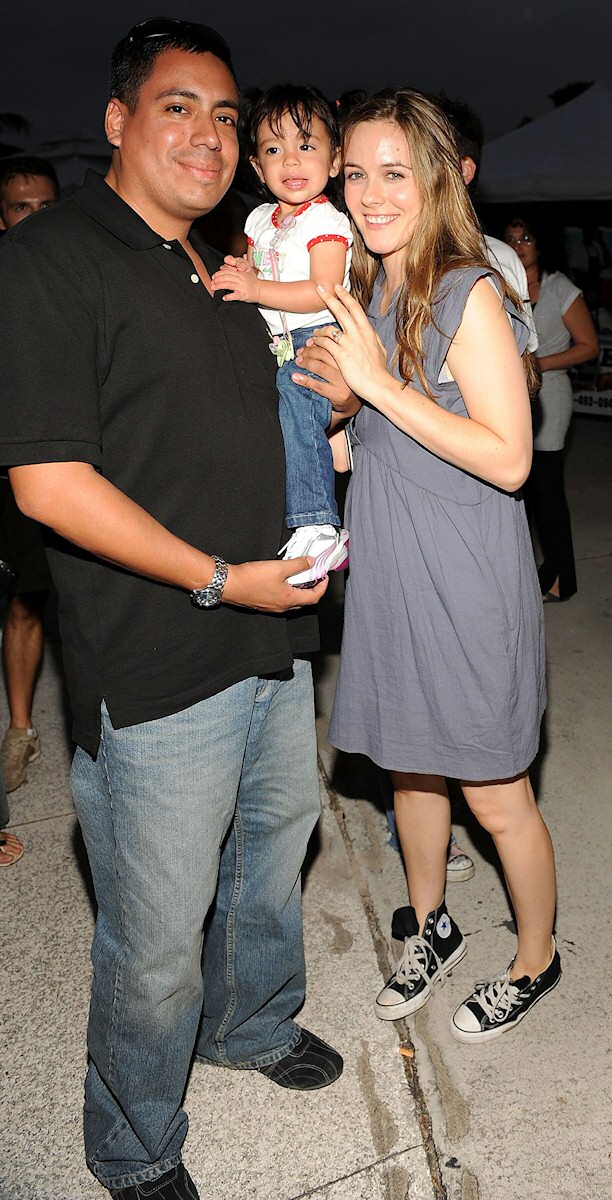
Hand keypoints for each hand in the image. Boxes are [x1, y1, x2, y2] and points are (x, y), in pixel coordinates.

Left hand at [211, 261, 260, 302]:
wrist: (261, 290)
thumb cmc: (252, 283)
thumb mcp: (244, 275)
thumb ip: (234, 274)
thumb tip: (223, 274)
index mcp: (239, 273)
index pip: (226, 272)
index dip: (218, 274)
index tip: (213, 277)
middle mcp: (240, 279)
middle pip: (225, 277)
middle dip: (217, 280)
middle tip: (211, 283)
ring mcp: (241, 287)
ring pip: (228, 284)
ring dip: (219, 286)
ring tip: (214, 288)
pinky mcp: (243, 295)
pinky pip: (234, 295)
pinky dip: (228, 297)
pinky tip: (224, 297)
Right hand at [223, 558, 327, 610]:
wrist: (228, 584)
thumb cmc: (250, 579)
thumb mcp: (278, 567)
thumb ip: (297, 564)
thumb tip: (310, 562)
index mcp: (289, 599)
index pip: (314, 597)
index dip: (322, 587)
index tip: (324, 577)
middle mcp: (282, 607)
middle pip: (304, 601)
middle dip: (312, 588)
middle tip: (314, 576)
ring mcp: (272, 607)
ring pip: (292, 601)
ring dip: (299, 590)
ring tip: (299, 576)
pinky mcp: (263, 603)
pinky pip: (281, 599)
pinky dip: (287, 590)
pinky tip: (282, 579)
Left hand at [292, 338, 361, 416]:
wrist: (353, 404)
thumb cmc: (345, 383)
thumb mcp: (343, 367)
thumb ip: (332, 356)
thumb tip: (311, 343)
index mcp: (348, 359)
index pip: (332, 346)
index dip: (318, 342)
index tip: (308, 342)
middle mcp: (347, 369)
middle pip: (325, 354)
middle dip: (309, 351)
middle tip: (300, 353)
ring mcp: (342, 383)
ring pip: (321, 368)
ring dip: (306, 363)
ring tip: (298, 362)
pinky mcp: (337, 394)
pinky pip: (317, 385)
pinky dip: (304, 380)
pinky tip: (296, 377)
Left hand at [310, 285, 388, 402]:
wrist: (378, 384)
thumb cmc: (379, 370)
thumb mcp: (380, 349)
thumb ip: (373, 338)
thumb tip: (371, 332)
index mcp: (368, 331)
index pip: (355, 308)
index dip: (345, 296)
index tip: (337, 287)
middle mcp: (358, 334)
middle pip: (341, 311)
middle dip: (329, 298)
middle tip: (319, 288)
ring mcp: (349, 344)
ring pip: (330, 328)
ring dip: (319, 329)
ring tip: (314, 332)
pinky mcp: (341, 355)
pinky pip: (325, 343)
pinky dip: (318, 341)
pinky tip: (314, 343)